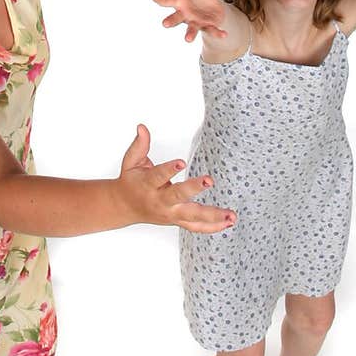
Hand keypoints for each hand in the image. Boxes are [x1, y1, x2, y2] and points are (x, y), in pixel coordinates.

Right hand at [117, 125, 234, 233]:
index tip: (182, 162)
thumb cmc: (131, 182)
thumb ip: (139, 145)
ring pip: (192, 216)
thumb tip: (142, 127)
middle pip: (178, 197)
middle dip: (194, 189)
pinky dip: (212, 227)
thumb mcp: (130, 162)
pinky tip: (227, 223)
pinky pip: (196, 227)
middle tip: (209, 180)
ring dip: (213, 216)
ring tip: (231, 215)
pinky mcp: (177, 221)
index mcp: (147, 185)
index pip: (158, 176)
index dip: (169, 169)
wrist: (124, 207)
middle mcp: (160, 201)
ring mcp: (170, 214)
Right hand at [151, 0, 227, 42]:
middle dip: (171, 21)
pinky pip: (212, 30)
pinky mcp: (208, 26)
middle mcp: (185, 15)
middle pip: (176, 18)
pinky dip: (218, 33)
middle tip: (165, 24)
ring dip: (190, 34)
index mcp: (179, 2)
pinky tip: (224, 34)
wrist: (213, 8)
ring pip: (191, 29)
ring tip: (187, 39)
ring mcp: (196, 22)